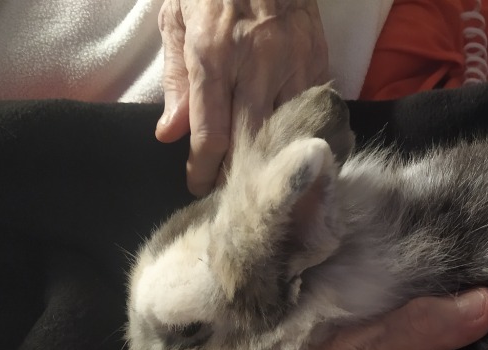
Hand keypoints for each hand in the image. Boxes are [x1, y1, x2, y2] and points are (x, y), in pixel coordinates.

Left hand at [156, 0, 328, 195]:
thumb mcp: (177, 20)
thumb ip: (176, 79)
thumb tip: (170, 133)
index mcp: (213, 54)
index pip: (211, 134)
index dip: (203, 169)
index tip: (198, 185)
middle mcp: (256, 63)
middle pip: (249, 140)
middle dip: (235, 172)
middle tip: (226, 191)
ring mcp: (292, 62)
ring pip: (285, 130)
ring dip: (269, 157)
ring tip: (257, 175)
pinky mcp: (317, 59)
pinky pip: (310, 108)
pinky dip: (299, 130)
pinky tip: (290, 146)